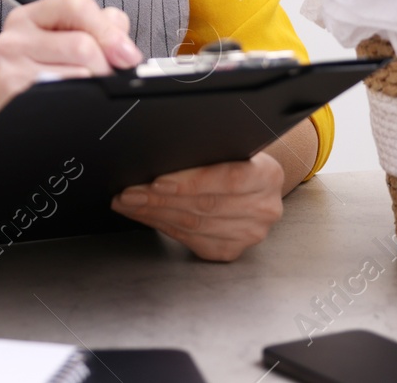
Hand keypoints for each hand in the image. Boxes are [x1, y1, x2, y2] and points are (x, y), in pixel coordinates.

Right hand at [0, 0, 142, 116]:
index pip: (76, 3)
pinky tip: (70, 102)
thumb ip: (98, 30)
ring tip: (85, 91)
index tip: (127, 54)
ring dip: (94, 85)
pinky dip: (79, 99)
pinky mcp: (12, 89)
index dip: (108, 30)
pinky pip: (65, 92)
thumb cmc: (41, 78)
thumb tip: (124, 46)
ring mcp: (10, 62)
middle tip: (109, 79)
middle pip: (82, 43)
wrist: (3, 120)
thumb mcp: (64, 44)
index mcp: (31, 16)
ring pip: (79, 70)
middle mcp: (15, 35)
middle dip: (106, 66)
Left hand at [110, 152, 284, 261]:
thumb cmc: (232, 158)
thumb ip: (205, 150)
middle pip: (205, 206)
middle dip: (159, 199)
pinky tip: (145, 216)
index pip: (228, 179)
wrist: (251, 182)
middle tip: (129, 193)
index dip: (190, 182)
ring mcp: (250, 233)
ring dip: (154, 214)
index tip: (157, 182)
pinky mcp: (232, 250)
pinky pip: (191, 240)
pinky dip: (163, 226)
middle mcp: (264, 208)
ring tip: (128, 203)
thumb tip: (161, 152)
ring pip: (194, 226)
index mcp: (268, 175)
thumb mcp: (227, 146)